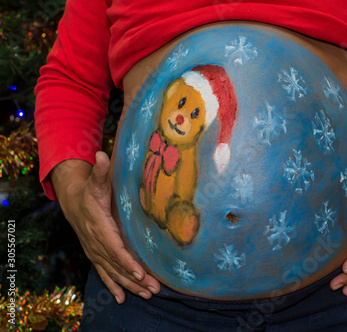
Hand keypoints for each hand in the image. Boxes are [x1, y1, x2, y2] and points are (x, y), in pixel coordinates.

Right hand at [52, 152, 160, 303]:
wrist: (72, 202)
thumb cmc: (90, 191)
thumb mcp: (95, 181)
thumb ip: (99, 171)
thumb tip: (100, 153)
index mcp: (99, 226)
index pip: (114, 247)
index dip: (126, 261)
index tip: (139, 272)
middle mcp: (96, 242)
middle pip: (117, 264)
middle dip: (135, 278)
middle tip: (153, 289)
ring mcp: (95, 251)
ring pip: (113, 272)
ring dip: (130, 285)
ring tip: (148, 295)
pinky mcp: (95, 255)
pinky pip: (104, 274)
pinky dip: (114, 286)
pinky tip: (122, 299)